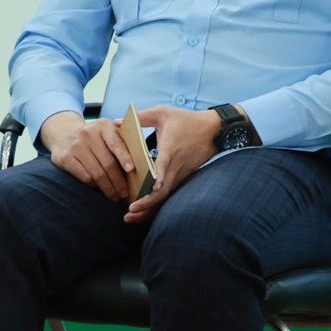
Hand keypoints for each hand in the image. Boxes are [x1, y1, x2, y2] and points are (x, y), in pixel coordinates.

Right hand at [39, 109, 138, 201]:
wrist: (65, 134)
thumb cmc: (96, 138)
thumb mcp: (108, 133)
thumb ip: (122, 142)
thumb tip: (143, 164)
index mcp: (103, 126)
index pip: (116, 143)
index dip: (124, 157)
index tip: (132, 170)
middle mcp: (88, 133)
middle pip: (108, 163)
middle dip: (119, 182)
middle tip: (125, 193)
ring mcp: (75, 145)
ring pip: (97, 173)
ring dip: (108, 188)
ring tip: (115, 196)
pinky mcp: (66, 157)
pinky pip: (85, 177)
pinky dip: (95, 186)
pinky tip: (100, 188)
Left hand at [122, 105, 224, 223]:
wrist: (214, 130)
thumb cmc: (187, 120)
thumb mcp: (162, 113)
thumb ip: (140, 116)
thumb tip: (116, 122)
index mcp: (171, 150)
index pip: (165, 166)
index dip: (159, 177)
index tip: (153, 188)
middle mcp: (177, 166)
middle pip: (164, 190)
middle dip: (147, 203)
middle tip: (129, 211)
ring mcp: (181, 174)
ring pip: (166, 197)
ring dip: (150, 209)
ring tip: (130, 217)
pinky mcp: (183, 178)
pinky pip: (169, 195)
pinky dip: (156, 205)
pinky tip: (142, 212)